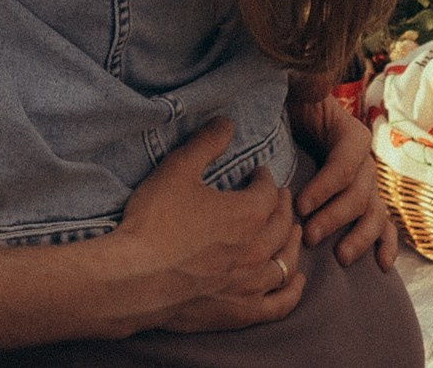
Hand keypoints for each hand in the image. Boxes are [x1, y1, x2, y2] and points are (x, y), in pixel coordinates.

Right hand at [92, 120, 302, 336]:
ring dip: (292, 243)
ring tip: (292, 232)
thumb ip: (205, 144)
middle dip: (282, 206)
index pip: (268, 191)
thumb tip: (226, 121)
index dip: (264, 179)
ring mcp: (253, 283)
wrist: (136, 278)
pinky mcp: (242, 311)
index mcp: (248, 213)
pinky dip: (292, 291)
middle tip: (279, 197)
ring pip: (287, 261)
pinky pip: (280, 304)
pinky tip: (296, 283)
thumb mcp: (177, 171)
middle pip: (283, 224)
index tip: (258, 174)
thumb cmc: (155, 222)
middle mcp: (259, 248)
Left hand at [289, 85, 396, 270]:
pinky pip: (383, 224)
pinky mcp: (365, 200)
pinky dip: (385, 244)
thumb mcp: (298, 89)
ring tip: (341, 257)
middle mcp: (366, 161)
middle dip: (335, 218)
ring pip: (373, 213)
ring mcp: (369, 183)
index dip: (324, 187)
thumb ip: (307, 82)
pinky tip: (383, 265)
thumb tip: (311, 76)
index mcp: (352, 135)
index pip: (344, 166)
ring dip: (359, 237)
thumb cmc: (294, 102)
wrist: (299, 111)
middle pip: (358, 194)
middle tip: (309, 235)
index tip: (298, 205)